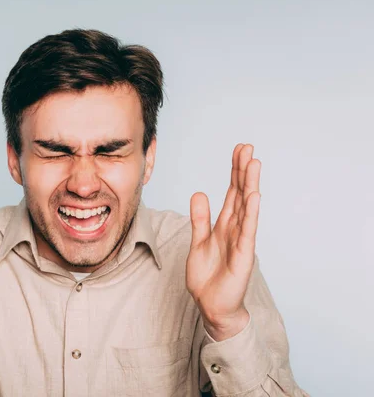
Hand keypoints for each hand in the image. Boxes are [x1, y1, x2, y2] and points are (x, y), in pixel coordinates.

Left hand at [186, 144, 260, 340]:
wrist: (212, 306)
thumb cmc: (208, 276)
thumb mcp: (198, 242)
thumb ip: (200, 219)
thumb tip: (199, 193)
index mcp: (224, 225)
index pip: (231, 192)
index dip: (234, 172)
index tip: (238, 150)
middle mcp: (235, 229)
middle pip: (240, 194)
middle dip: (243, 171)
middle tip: (247, 147)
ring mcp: (241, 241)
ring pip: (246, 208)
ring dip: (250, 185)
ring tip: (254, 163)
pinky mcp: (243, 256)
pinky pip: (247, 232)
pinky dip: (250, 214)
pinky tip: (253, 196)